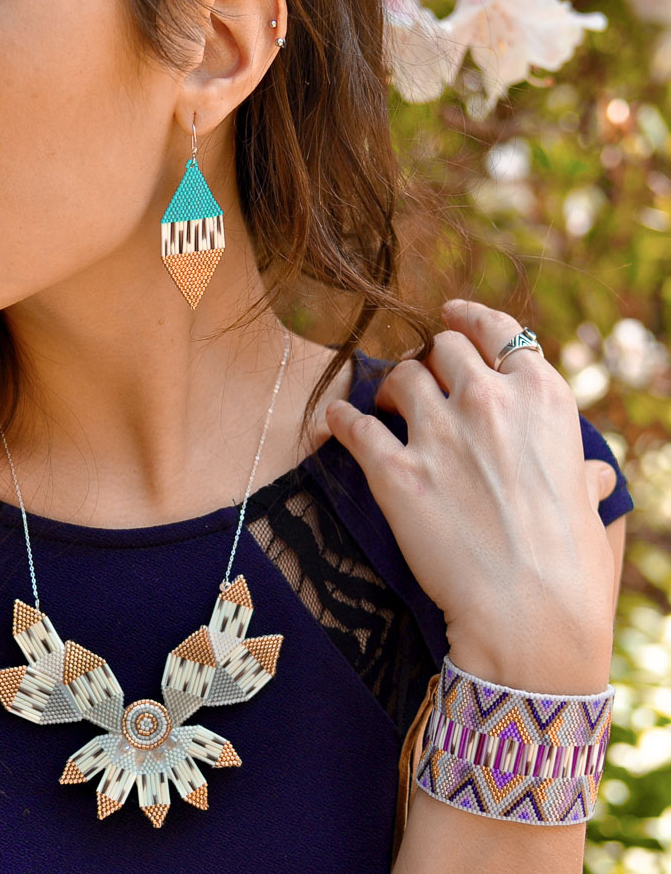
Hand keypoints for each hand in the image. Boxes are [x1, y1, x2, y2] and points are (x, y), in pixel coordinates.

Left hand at [325, 299, 619, 691]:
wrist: (529, 615)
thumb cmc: (571, 566)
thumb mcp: (592, 503)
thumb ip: (584, 472)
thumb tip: (594, 471)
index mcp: (543, 399)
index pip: (500, 331)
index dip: (470, 317)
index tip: (452, 314)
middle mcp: (489, 401)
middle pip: (443, 348)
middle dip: (431, 358)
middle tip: (422, 380)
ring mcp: (439, 433)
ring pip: (400, 376)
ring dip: (390, 386)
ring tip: (384, 404)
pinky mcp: (395, 471)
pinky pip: (353, 424)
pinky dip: (342, 419)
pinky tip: (336, 420)